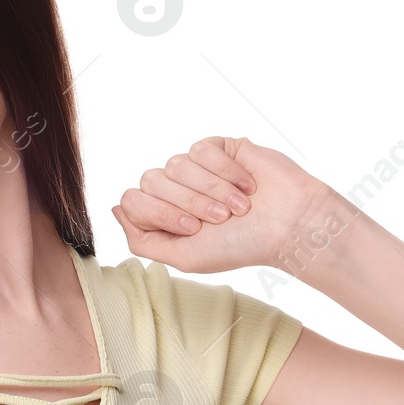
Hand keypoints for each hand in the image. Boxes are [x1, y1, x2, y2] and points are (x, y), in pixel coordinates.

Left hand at [111, 135, 345, 275]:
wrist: (288, 225)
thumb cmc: (241, 246)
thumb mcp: (184, 256)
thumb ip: (141, 239)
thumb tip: (115, 207)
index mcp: (164, 215)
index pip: (132, 201)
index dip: (160, 213)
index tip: (194, 229)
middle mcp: (175, 189)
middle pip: (151, 181)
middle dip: (187, 203)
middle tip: (220, 219)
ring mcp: (196, 167)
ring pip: (176, 164)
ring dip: (211, 190)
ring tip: (238, 207)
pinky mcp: (218, 148)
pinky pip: (201, 149)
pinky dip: (225, 171)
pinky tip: (247, 186)